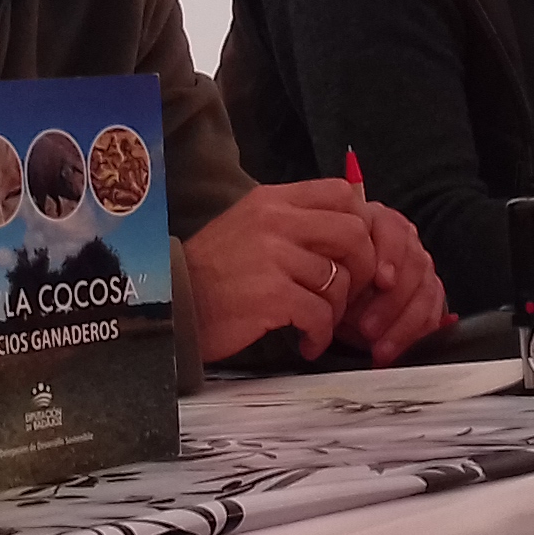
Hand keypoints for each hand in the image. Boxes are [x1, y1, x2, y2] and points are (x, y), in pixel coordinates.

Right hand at [183, 179, 381, 362]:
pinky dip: (320, 334)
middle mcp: (275, 221)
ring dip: (338, 310)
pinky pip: (321, 313)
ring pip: (340, 280)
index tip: (356, 253)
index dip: (362, 224)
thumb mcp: (248, 227)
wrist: (170, 306)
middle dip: (363, 269)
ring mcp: (274, 257)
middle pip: (353, 233)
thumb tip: (347, 229)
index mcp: (272, 200)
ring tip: (320, 324)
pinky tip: (308, 341)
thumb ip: (292, 222)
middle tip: (351, 293)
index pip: (342, 193)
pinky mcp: (272, 295)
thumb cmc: (212, 273)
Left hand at [336, 198, 452, 365]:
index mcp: (376, 223)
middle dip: (393, 301)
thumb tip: (331, 291)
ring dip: (402, 325)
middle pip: (415, 264)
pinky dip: (413, 337)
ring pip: (426, 292)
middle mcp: (404, 242)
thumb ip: (332, 273)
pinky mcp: (430, 294)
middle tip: (369, 327)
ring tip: (379, 348)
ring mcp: (420, 267)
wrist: (334, 293)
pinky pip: (433, 314)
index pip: (394, 230)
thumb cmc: (329, 275)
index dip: (391, 256)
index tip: (382, 281)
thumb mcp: (325, 271)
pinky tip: (393, 350)